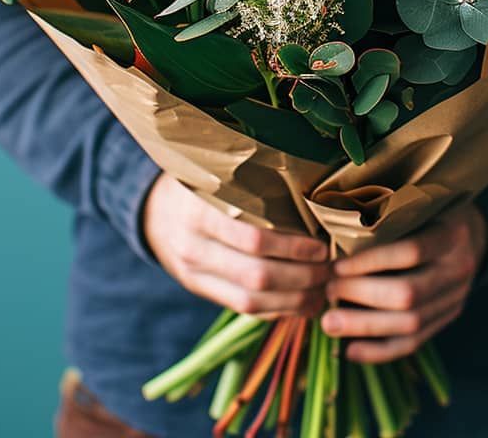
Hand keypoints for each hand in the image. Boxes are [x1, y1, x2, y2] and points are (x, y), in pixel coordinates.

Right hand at [143, 174, 329, 316]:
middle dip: (301, 278)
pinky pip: (242, 309)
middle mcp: (193, 246)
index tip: (323, 246)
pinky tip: (302, 303)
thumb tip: (315, 201)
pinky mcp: (199, 290)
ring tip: (323, 292)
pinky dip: (277, 310)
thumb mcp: (220, 176)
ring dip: (294, 301)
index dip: (293, 248)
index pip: (254, 238)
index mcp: (201, 211)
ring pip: (251, 301)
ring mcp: (193, 273)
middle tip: (331, 271)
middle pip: (256, 276)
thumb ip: (255, 188)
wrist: (156, 210)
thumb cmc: (204, 184)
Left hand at [321, 204, 487, 362]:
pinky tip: (349, 350)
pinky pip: (414, 343)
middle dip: (361, 295)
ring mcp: (456, 299)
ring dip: (364, 327)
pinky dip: (379, 351)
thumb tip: (336, 235)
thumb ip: (390, 216)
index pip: (410, 252)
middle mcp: (458, 270)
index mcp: (452, 234)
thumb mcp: (420, 202)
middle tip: (328, 290)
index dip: (370, 261)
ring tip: (329, 323)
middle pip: (408, 294)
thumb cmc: (432, 210)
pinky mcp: (447, 319)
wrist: (474, 233)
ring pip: (410, 324)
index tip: (336, 264)